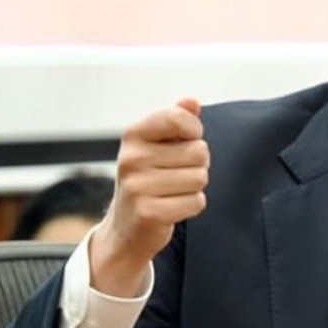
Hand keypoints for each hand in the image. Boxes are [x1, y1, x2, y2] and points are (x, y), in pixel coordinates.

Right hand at [89, 99, 209, 295]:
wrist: (126, 227)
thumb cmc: (149, 178)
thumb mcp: (158, 145)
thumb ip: (177, 120)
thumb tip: (192, 101)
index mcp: (133, 135)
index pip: (178, 118)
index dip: (194, 132)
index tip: (186, 141)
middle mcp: (131, 158)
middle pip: (199, 152)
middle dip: (197, 164)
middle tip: (177, 174)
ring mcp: (137, 186)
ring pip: (200, 178)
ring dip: (195, 187)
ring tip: (173, 190)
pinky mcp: (148, 212)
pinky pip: (196, 202)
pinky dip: (192, 206)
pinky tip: (173, 207)